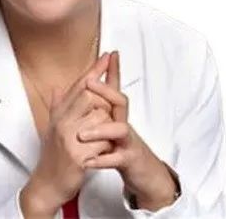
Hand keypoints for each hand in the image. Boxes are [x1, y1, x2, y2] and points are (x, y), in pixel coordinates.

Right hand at [21, 52, 113, 215]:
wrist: (47, 183)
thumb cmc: (52, 154)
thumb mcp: (52, 127)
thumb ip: (57, 106)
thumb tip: (56, 88)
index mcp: (59, 113)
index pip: (79, 84)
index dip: (95, 70)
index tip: (108, 56)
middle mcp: (62, 122)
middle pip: (90, 95)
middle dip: (105, 99)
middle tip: (111, 106)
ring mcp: (69, 138)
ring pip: (100, 117)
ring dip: (108, 125)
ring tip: (105, 134)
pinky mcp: (78, 156)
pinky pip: (103, 142)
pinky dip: (108, 145)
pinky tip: (105, 150)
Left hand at [79, 51, 177, 210]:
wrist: (144, 172)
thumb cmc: (121, 145)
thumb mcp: (109, 124)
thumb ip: (98, 107)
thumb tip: (85, 85)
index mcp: (116, 114)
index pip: (115, 88)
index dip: (113, 71)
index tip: (109, 53)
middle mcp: (123, 123)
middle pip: (120, 101)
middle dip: (106, 90)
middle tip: (88, 82)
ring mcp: (128, 141)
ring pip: (119, 129)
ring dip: (100, 130)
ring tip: (81, 135)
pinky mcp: (130, 160)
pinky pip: (118, 158)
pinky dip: (103, 160)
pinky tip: (88, 161)